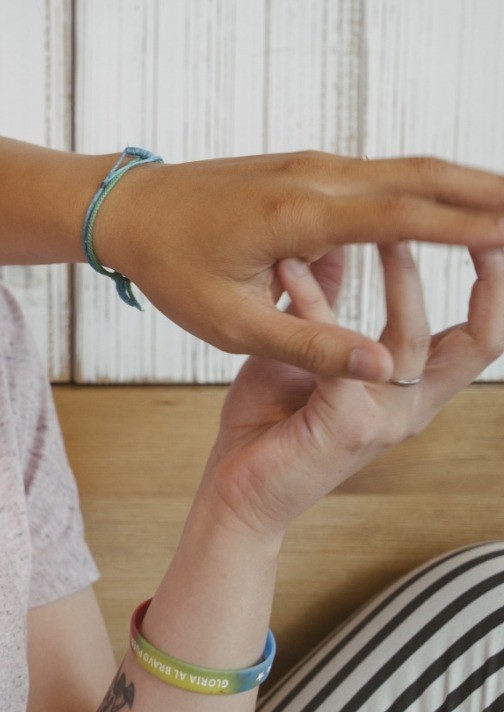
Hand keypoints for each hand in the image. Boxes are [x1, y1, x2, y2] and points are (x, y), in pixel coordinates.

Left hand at [94, 152, 503, 380]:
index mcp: (299, 215)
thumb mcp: (228, 324)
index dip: (473, 227)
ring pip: (407, 168)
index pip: (407, 218)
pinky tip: (454, 200)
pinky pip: (382, 171)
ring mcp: (309, 165)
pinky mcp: (302, 167)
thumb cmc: (168, 269)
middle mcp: (313, 178)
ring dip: (465, 184)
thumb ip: (308, 345)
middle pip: (423, 177)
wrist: (120, 207)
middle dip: (489, 193)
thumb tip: (382, 370)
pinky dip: (429, 184)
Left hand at [201, 243, 503, 542]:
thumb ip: (324, 304)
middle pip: (480, 339)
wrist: (233, 490)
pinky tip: (290, 268)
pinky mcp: (344, 425)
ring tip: (384, 227)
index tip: (493, 223)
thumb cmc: (266, 418)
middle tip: (485, 222)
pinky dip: (315, 308)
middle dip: (492, 278)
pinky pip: (338, 359)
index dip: (496, 280)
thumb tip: (342, 243)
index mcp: (412, 384)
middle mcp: (411, 402)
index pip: (479, 329)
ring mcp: (384, 416)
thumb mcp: (300, 348)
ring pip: (411, 339)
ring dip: (399, 278)